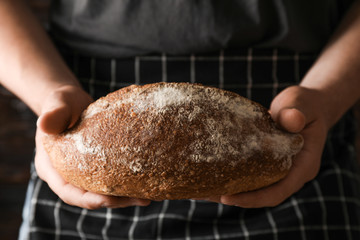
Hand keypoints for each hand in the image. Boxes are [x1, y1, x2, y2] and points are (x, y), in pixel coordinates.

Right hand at [35, 85, 150, 208]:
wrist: (71, 102)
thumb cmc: (61, 102)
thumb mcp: (57, 105)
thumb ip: (53, 114)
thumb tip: (43, 124)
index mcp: (52, 168)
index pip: (69, 192)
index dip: (89, 199)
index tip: (110, 198)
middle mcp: (67, 176)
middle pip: (90, 197)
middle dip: (115, 201)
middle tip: (141, 199)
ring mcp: (82, 174)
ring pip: (103, 191)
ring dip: (125, 196)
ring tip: (148, 196)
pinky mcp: (97, 168)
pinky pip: (111, 179)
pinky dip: (126, 183)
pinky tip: (146, 183)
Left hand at [205, 86, 328, 207]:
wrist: (306, 105)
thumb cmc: (305, 104)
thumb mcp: (302, 105)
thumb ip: (296, 113)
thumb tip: (291, 119)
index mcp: (303, 166)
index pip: (278, 191)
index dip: (253, 198)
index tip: (227, 197)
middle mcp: (291, 173)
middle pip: (262, 194)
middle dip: (235, 197)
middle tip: (206, 194)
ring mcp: (279, 169)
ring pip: (254, 187)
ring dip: (230, 189)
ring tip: (202, 190)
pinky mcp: (267, 162)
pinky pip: (250, 174)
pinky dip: (233, 175)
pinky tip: (211, 173)